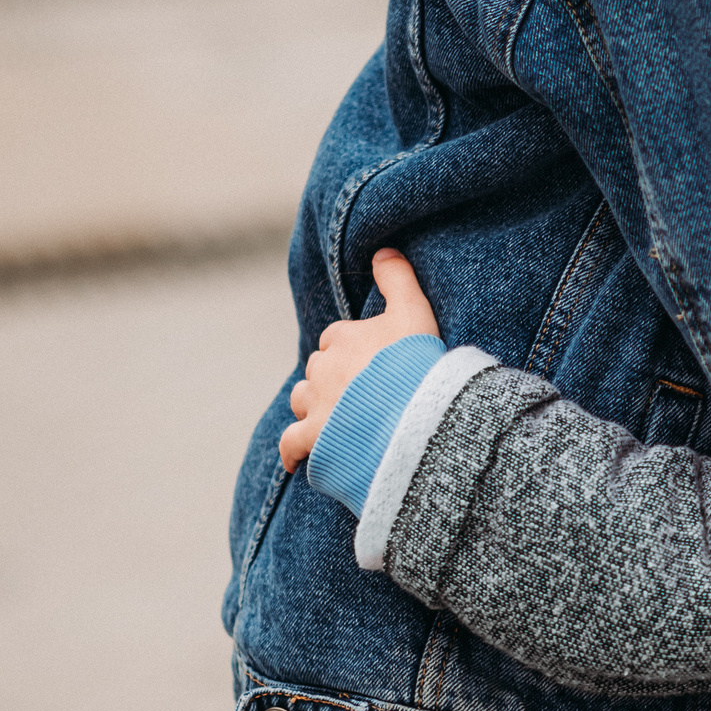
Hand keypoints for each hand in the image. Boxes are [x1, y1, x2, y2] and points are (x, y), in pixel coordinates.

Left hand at [278, 249, 440, 471]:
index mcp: (343, 337)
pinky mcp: (313, 438)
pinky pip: (292, 443)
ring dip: (315, 407)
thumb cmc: (419, 366)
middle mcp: (323, 368)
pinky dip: (293, 451)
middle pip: (318, 369)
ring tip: (337, 420)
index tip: (375, 364)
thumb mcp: (416, 314)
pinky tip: (295, 460)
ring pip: (304, 400)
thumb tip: (384, 250)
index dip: (354, 350)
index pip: (337, 338)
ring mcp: (317, 404)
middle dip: (333, 378)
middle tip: (363, 394)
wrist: (413, 417)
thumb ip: (399, 279)